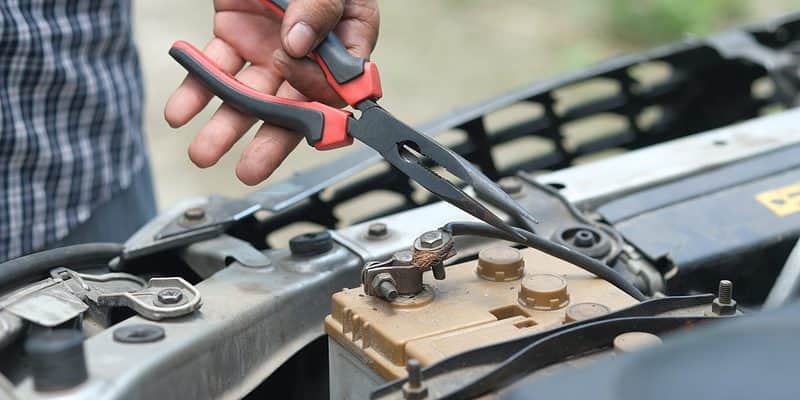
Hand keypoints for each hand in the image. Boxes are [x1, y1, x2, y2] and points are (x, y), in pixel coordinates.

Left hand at [164, 0, 378, 184]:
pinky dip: (195, 89)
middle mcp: (308, 54)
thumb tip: (298, 44)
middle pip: (292, 105)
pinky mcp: (233, 37)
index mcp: (345, 40)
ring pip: (249, 95)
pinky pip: (214, 67)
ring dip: (225, 124)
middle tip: (248, 170)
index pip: (340, 86)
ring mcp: (269, 48)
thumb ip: (320, 6)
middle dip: (267, 140)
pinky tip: (180, 111)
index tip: (306, 114)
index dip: (324, 106)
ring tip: (203, 151)